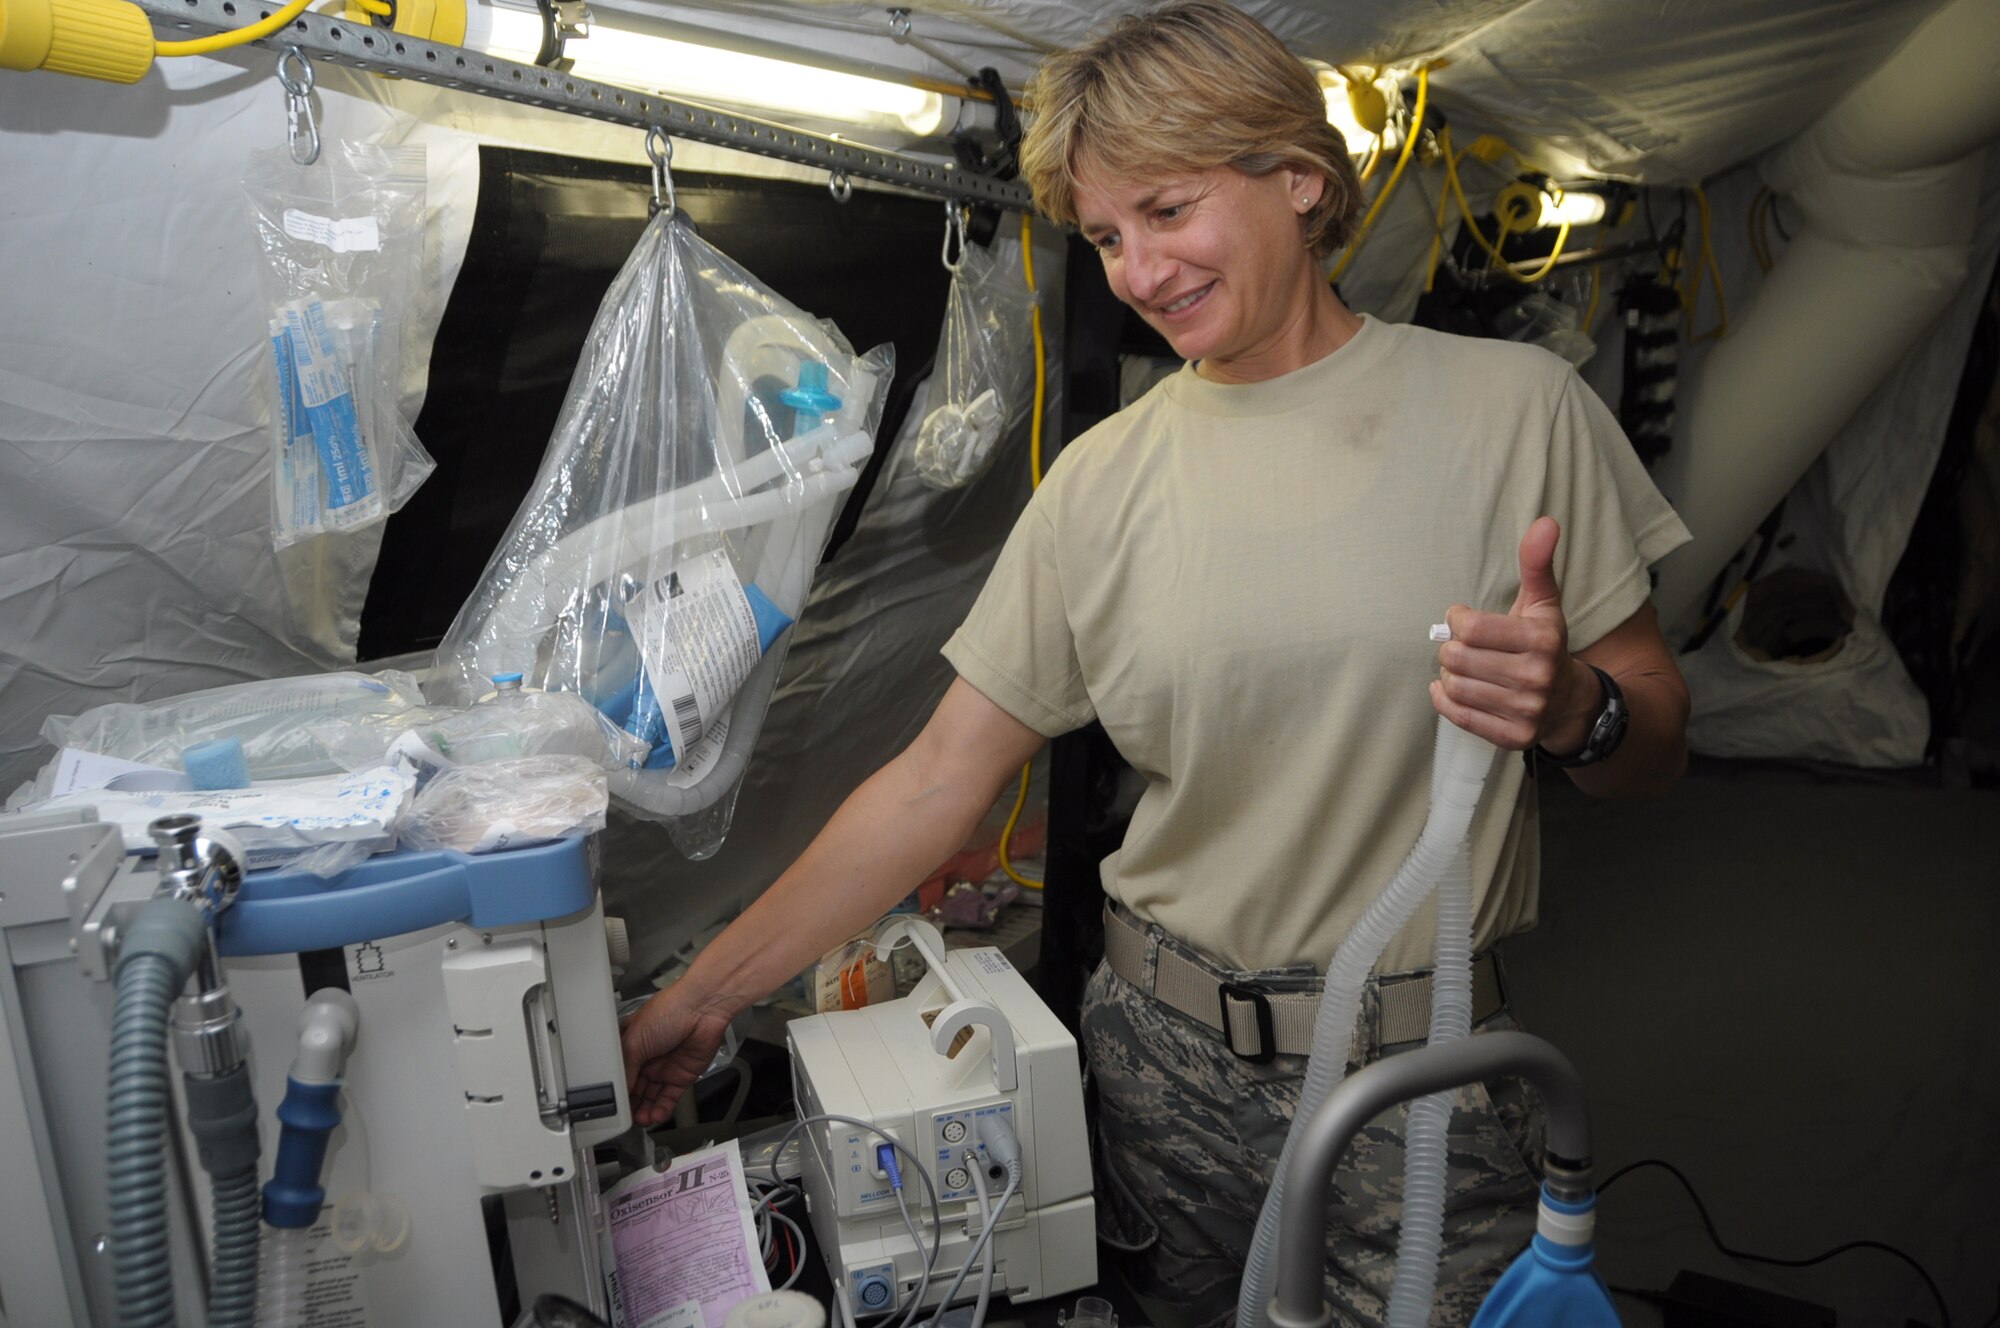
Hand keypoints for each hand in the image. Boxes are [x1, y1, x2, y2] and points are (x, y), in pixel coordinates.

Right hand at [621, 984, 734, 1127]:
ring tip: (640, 1120)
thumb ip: (625, 1068)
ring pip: (651, 1096)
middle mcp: (647, 1057)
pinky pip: (669, 1097)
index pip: (619, 1073)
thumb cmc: (668, 1011)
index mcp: (630, 1044)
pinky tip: (654, 1115)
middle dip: (630, 1104)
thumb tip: (620, 1089)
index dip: (616, 1089)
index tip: (613, 1105)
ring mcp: (665, 1067)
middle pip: (635, 1088)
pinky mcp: (682, 1076)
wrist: (702, 1009)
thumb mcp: (634, 1040)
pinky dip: (662, 1109)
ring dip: (645, 1110)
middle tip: (626, 1118)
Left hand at [1430, 517, 1598, 752]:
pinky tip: (1451, 688)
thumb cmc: (1545, 644)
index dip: (1458, 620)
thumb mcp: (1543, 602)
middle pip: (1457, 658)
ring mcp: (1526, 711)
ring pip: (1454, 687)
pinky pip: (1457, 715)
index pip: (1471, 628)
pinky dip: (1444, 700)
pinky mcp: (1513, 737)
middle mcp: (1537, 677)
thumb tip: (1546, 523)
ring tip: (1465, 669)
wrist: (1570, 701)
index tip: (1464, 619)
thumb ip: (1537, 563)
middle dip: (1452, 648)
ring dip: (1450, 675)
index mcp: (1543, 640)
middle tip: (1464, 647)